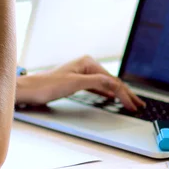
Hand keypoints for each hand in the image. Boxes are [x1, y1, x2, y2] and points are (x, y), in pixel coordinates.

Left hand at [16, 56, 145, 111]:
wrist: (30, 90)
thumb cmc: (47, 85)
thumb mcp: (74, 83)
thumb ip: (96, 82)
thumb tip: (114, 84)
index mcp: (88, 62)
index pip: (112, 80)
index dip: (124, 94)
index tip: (132, 105)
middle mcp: (86, 65)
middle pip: (112, 82)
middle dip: (126, 94)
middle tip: (139, 105)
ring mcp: (82, 74)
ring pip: (106, 85)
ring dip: (119, 94)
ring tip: (131, 103)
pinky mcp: (77, 82)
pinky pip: (98, 88)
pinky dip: (108, 93)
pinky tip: (113, 97)